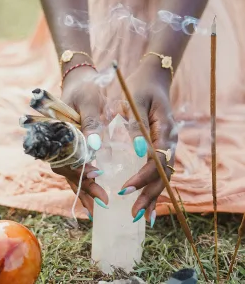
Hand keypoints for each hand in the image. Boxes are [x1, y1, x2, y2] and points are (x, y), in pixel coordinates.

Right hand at [52, 66, 107, 217]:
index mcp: (57, 131)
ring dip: (83, 192)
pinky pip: (74, 170)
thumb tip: (95, 146)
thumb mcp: (88, 101)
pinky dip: (82, 184)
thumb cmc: (84, 88)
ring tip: (97, 210)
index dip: (80, 169)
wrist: (78, 81)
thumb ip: (90, 122)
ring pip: (70, 174)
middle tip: (103, 203)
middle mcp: (57, 143)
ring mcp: (63, 148)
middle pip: (68, 171)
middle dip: (84, 187)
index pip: (67, 157)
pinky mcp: (71, 149)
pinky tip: (92, 196)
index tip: (97, 177)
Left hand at [119, 59, 177, 225]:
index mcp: (164, 131)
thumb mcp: (135, 102)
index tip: (124, 190)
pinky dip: (154, 186)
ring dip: (153, 196)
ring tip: (142, 216)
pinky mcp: (161, 146)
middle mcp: (170, 141)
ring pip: (164, 176)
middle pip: (163, 174)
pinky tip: (147, 200)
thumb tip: (138, 151)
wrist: (153, 78)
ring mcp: (168, 145)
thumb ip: (136, 126)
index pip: (156, 162)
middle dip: (148, 195)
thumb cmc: (140, 88)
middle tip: (134, 215)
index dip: (142, 178)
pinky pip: (160, 170)